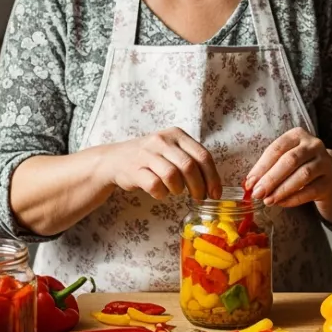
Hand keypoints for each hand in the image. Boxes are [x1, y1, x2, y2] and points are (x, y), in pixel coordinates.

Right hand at [97, 128, 220, 200]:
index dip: (212, 177)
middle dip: (198, 186)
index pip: (202, 155)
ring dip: (178, 189)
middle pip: (189, 166)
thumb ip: (192, 160)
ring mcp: (146, 153)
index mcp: (176, 134)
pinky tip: (160, 192)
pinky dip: (161, 193)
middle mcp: (162, 140)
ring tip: (175, 191)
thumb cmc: (150, 157)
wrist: (115, 159)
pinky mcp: (134, 169)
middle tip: (199, 198)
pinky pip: (155, 185)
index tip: (215, 193)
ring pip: (172, 175)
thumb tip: (214, 185)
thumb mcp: (172, 150)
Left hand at [245, 128, 331, 207]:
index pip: (277, 149)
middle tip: (257, 193)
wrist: (328, 173)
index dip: (262, 166)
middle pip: (290, 160)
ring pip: (303, 175)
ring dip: (282, 189)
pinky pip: (311, 191)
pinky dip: (294, 199)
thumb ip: (268, 168)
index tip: (249, 183)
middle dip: (271, 178)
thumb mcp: (284, 158)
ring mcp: (324, 162)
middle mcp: (313, 145)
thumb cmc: (299, 165)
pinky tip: (281, 203)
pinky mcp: (329, 181)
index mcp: (297, 135)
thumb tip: (250, 184)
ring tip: (268, 200)